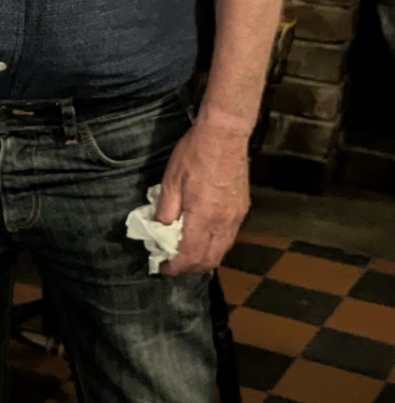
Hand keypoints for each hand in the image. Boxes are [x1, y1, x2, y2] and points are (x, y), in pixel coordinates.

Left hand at [155, 118, 249, 275]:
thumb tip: (159, 232)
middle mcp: (223, 222)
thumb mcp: (170, 182)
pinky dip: (215, 246)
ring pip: (222, 250)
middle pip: (209, 259)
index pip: (190, 256)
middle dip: (190, 268)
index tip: (163, 268)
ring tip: (186, 254)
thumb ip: (165, 212)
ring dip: (204, 258)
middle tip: (173, 264)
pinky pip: (229, 237)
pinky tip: (203, 239)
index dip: (175, 267)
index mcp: (203, 218)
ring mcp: (236, 217)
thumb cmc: (195, 154)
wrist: (225, 134)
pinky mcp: (242, 208)